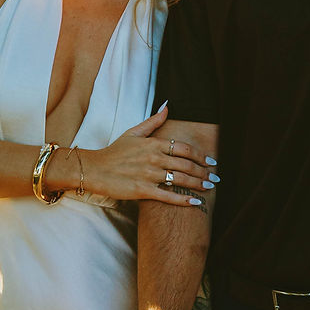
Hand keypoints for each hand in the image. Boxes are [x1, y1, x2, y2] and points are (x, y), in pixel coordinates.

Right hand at [78, 104, 216, 203]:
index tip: (211, 161)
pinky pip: (167, 195)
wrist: (94, 169)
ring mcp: (149, 174)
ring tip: (209, 188)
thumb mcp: (133, 132)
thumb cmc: (114, 152)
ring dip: (198, 184)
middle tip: (215, 178)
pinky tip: (195, 203)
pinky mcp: (142, 190)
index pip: (184, 148)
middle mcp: (154, 158)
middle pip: (186, 164)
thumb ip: (153, 121)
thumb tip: (168, 106)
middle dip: (203, 171)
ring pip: (180, 179)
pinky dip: (183, 200)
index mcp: (153, 144)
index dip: (200, 155)